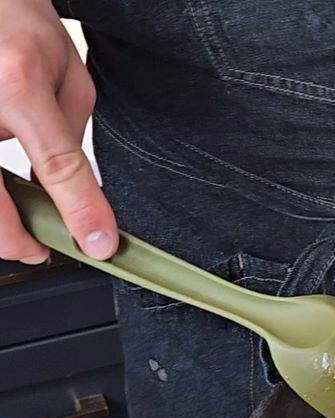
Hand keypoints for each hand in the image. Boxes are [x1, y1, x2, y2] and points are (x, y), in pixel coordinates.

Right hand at [0, 0, 116, 263]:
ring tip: (14, 227)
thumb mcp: (66, 71)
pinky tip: (0, 197)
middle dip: (12, 237)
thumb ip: (70, 131)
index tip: (96, 245)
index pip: (57, 164)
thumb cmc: (17, 24)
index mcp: (17, 83)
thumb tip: (70, 185)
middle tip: (35, 248)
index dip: (79, 210)